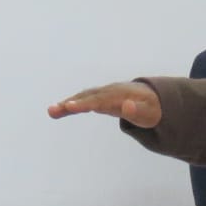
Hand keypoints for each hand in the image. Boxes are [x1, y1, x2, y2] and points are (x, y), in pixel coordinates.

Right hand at [46, 81, 161, 128]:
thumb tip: (127, 106)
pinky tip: (59, 110)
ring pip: (83, 98)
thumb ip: (138, 110)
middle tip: (52, 111)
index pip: (99, 101)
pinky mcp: (100, 98)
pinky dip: (72, 104)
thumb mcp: (149, 113)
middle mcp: (109, 92)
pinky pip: (84, 100)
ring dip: (67, 104)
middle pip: (87, 98)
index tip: (70, 107)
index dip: (84, 104)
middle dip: (70, 104)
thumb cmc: (151, 109)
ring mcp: (104, 94)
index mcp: (119, 95)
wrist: (153, 98)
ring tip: (51, 112)